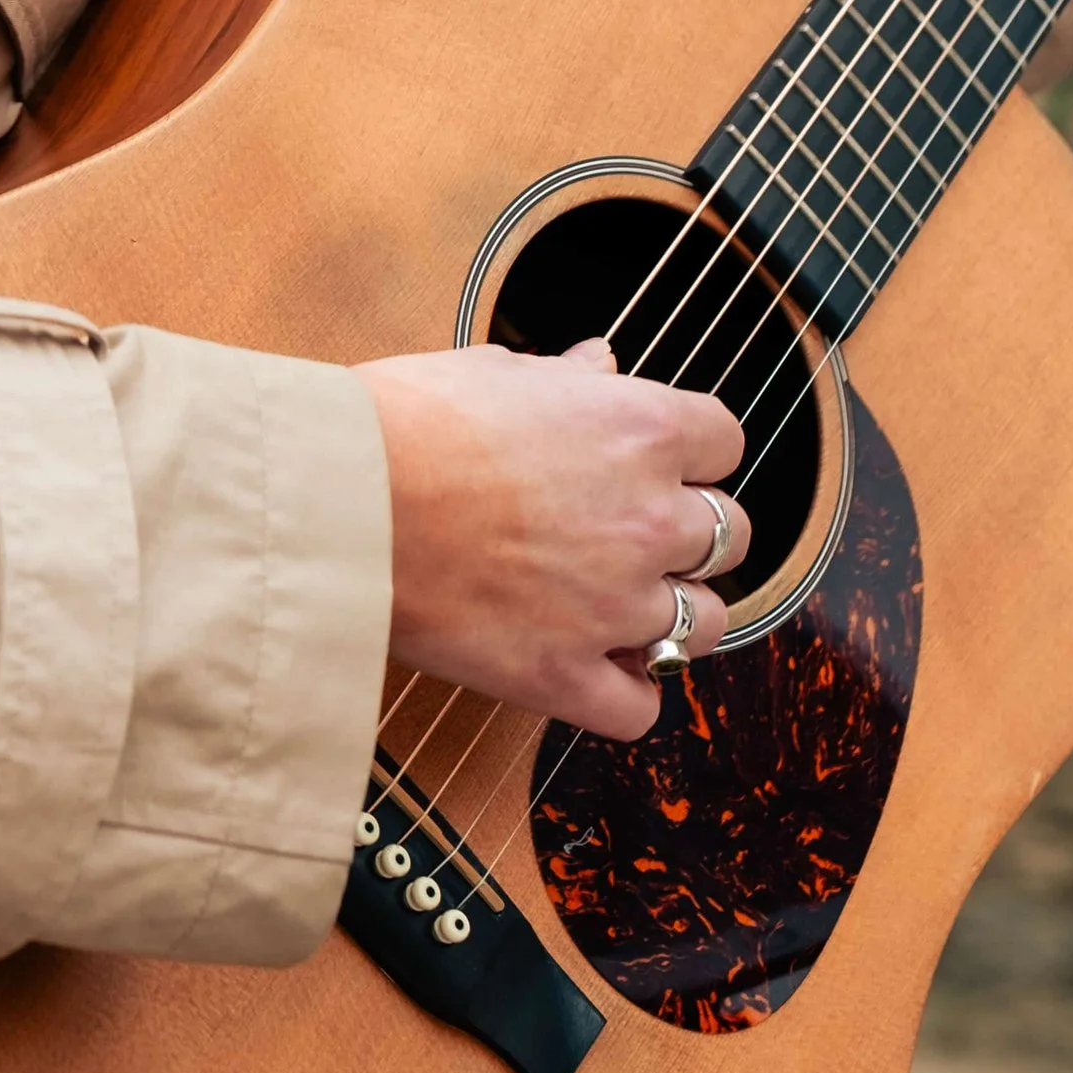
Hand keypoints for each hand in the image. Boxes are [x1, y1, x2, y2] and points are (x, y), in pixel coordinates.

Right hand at [360, 335, 745, 740]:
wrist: (342, 500)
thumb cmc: (404, 421)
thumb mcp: (493, 370)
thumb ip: (566, 378)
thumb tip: (599, 366)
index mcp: (638, 427)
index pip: (726, 440)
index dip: (691, 450)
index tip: (660, 459)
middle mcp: (648, 516)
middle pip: (731, 534)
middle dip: (689, 530)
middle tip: (632, 529)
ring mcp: (615, 604)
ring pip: (705, 623)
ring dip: (671, 612)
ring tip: (618, 601)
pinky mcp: (567, 676)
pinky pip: (643, 706)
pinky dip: (627, 691)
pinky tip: (594, 665)